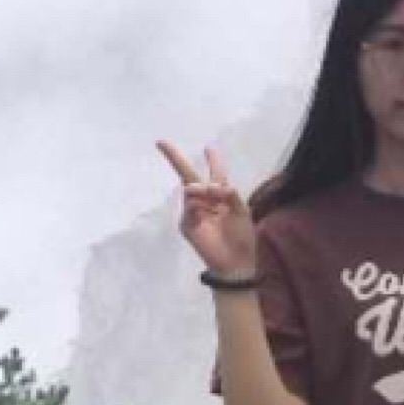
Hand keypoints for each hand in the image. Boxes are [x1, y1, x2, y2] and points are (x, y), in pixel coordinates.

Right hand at [158, 141, 257, 278]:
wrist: (236, 262)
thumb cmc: (242, 237)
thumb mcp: (242, 212)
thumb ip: (230, 195)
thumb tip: (215, 185)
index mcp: (221, 197)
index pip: (216, 174)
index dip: (213, 160)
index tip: (208, 147)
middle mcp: (206, 201)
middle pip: (189, 176)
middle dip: (175, 158)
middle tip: (161, 142)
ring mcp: (194, 213)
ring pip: (190, 190)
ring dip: (201, 189)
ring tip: (212, 196)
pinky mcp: (187, 225)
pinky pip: (189, 208)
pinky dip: (197, 206)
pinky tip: (206, 213)